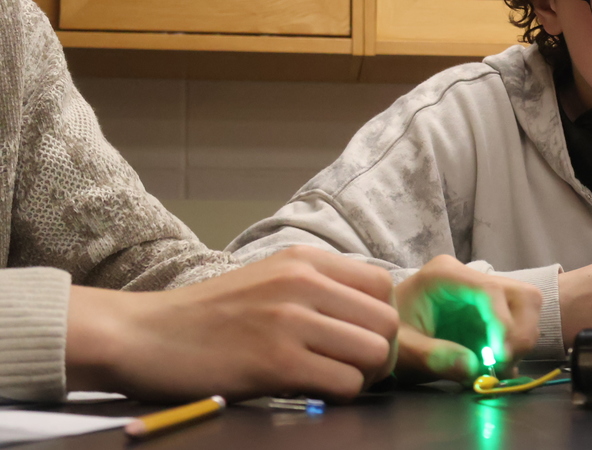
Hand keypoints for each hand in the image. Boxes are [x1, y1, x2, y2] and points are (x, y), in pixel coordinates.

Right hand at [66, 245, 398, 401]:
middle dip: (378, 351)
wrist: (142, 334)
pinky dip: (338, 394)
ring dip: (362, 375)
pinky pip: (345, 383)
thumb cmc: (207, 315)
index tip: (357, 338)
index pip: (383, 284)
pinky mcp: (278, 361)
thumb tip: (368, 315)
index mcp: (305, 259)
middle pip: (387, 321)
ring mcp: (291, 320)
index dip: (378, 318)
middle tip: (350, 367)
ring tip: (331, 379)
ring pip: (375, 352)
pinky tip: (311, 391)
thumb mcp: (268, 280)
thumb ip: (316, 287)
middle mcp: (303, 281)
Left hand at [394, 255, 541, 383]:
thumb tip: (473, 367)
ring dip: (520, 341)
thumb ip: (434, 357)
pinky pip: (518, 325)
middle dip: (520, 333)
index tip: (500, 357)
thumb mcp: (402, 350)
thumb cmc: (387, 336)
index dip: (504, 324)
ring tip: (495, 367)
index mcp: (445, 276)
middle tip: (502, 364)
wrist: (381, 334)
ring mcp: (483, 295)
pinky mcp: (489, 313)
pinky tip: (493, 365)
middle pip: (522, 295)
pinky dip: (514, 348)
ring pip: (527, 309)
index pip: (491, 291)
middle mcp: (470, 279)